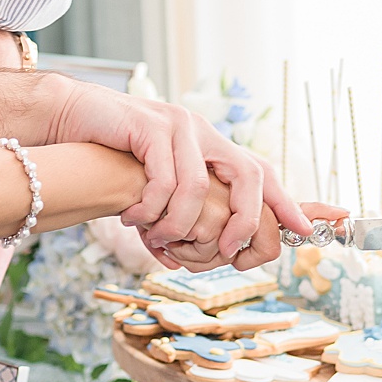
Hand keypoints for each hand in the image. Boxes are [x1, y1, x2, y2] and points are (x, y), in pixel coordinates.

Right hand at [44, 80, 313, 259]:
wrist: (72, 120)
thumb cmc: (111, 158)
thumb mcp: (152, 191)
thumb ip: (170, 218)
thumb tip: (181, 261)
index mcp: (209, 146)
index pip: (260, 171)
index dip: (287, 201)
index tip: (309, 228)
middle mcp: (202, 132)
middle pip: (248, 175)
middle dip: (243, 220)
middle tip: (226, 252)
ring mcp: (178, 126)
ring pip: (198, 187)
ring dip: (179, 223)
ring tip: (157, 237)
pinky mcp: (150, 125)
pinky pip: (164, 179)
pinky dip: (151, 208)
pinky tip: (133, 217)